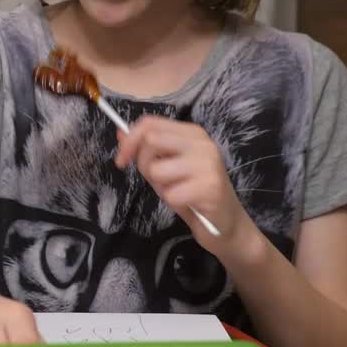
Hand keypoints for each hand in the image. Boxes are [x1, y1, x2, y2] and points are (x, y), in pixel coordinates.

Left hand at [114, 115, 254, 250]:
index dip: (130, 140)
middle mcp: (203, 143)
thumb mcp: (167, 167)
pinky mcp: (210, 187)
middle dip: (143, 163)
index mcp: (192, 133)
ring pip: (157, 169)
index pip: (151, 123)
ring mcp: (208, 164)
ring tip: (178, 190)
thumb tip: (120, 133)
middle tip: (156, 180)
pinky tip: (188, 202)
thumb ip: (147, 150)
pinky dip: (173, 202)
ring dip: (160, 186)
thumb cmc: (193, 192)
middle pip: (151, 140)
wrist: (225, 223)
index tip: (121, 159)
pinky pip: (170, 194)